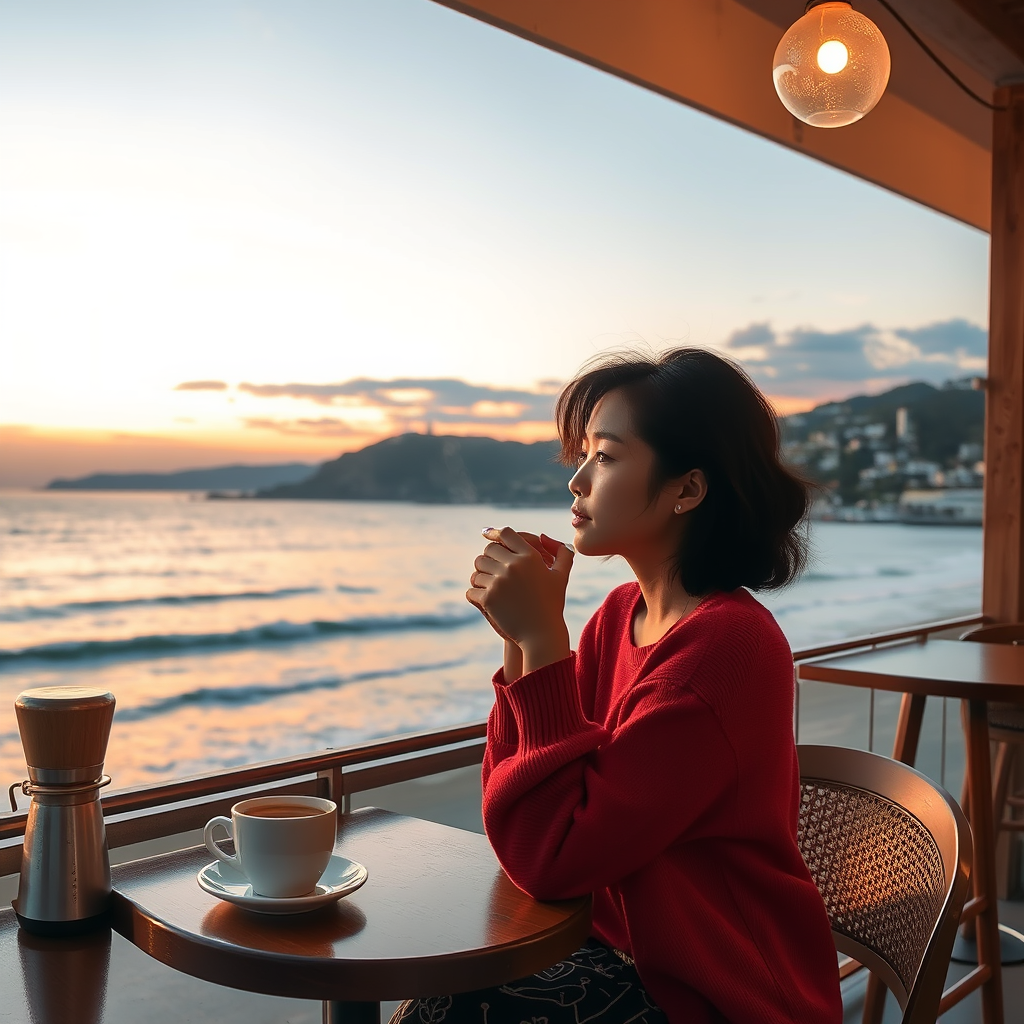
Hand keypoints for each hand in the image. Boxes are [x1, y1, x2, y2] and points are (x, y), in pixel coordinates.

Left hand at [467, 527, 573, 672]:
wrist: (542, 634)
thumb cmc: (552, 604)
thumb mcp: (561, 576)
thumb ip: (561, 552)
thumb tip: (543, 536)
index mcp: (529, 557)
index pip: (505, 534)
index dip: (494, 532)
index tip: (486, 533)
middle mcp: (513, 566)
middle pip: (488, 550)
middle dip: (488, 557)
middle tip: (490, 567)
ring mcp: (499, 582)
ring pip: (477, 570)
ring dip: (481, 576)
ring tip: (487, 584)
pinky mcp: (488, 599)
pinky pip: (472, 589)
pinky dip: (475, 594)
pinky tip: (482, 598)